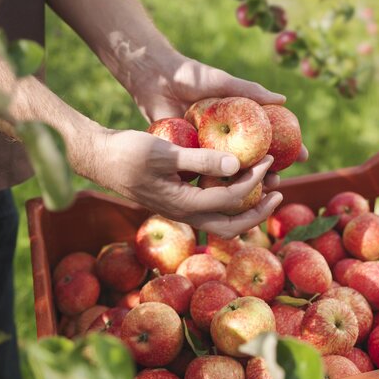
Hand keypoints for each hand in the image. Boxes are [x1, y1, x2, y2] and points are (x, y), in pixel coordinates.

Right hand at [85, 128, 282, 237]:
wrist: (100, 159)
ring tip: (268, 189)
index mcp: (185, 204)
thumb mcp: (164, 151)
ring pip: (224, 222)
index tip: (268, 159)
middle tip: (279, 191)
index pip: (231, 200)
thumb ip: (200, 159)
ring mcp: (182, 211)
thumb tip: (237, 164)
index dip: (254, 181)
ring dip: (248, 209)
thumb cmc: (128, 152)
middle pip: (233, 227)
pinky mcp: (179, 203)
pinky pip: (213, 211)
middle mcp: (186, 214)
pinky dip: (232, 201)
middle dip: (260, 212)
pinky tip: (239, 181)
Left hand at [128, 55, 308, 186]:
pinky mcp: (188, 157)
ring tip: (259, 191)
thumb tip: (283, 101)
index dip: (288, 147)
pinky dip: (218, 185)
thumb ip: (249, 91)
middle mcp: (227, 138)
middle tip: (278, 181)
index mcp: (239, 121)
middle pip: (255, 162)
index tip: (303, 155)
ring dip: (247, 185)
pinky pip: (206, 174)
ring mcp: (208, 150)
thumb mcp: (222, 83)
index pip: (270, 137)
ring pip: (232, 174)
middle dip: (270, 174)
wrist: (156, 79)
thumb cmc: (191, 76)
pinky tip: (228, 196)